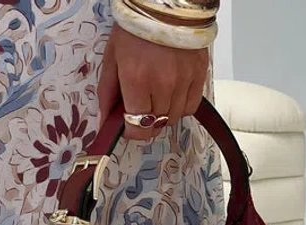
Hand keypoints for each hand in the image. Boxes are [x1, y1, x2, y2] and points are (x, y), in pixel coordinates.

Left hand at [97, 24, 208, 139]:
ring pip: (174, 118)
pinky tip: (172, 94)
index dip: (132, 132)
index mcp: (136, 79)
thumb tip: (106, 123)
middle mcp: (162, 84)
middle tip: (141, 108)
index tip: (128, 127)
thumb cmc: (135, 29)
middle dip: (146, 122)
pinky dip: (181, 106)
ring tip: (156, 97)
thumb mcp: (112, 59)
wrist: (165, 4)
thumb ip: (108, 94)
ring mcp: (183, 80)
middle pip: (156, 124)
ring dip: (163, 115)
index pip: (138, 126)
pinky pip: (191, 106)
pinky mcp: (199, 74)